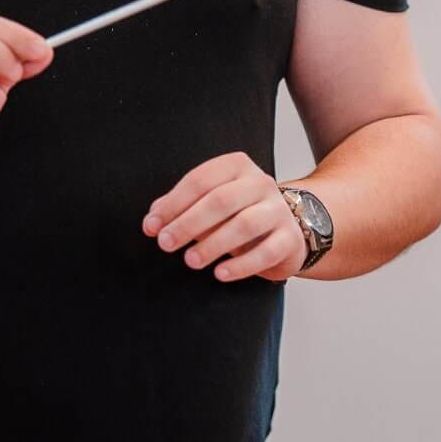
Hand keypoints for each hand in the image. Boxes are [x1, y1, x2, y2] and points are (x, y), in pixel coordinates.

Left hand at [143, 153, 306, 282]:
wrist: (285, 231)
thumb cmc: (237, 215)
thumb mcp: (209, 204)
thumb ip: (180, 207)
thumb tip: (153, 220)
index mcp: (237, 167)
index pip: (200, 181)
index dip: (172, 204)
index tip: (151, 227)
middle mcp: (261, 183)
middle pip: (221, 200)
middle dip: (188, 223)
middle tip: (165, 244)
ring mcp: (279, 210)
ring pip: (245, 224)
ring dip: (213, 244)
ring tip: (190, 261)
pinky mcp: (289, 238)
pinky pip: (266, 252)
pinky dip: (241, 265)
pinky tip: (220, 274)